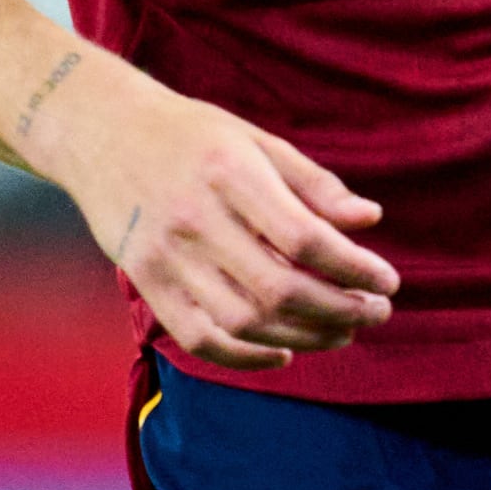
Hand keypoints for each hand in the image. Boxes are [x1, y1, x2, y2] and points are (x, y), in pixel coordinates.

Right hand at [20, 50, 397, 368]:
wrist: (101, 132)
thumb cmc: (192, 133)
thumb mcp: (257, 140)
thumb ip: (314, 183)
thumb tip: (370, 220)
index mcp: (231, 175)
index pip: (305, 239)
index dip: (354, 268)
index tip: (389, 281)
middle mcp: (196, 220)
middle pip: (278, 288)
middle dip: (339, 310)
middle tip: (376, 312)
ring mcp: (165, 257)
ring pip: (243, 320)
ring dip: (304, 336)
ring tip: (343, 331)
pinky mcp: (145, 282)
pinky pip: (198, 337)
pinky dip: (245, 357)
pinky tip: (283, 354)